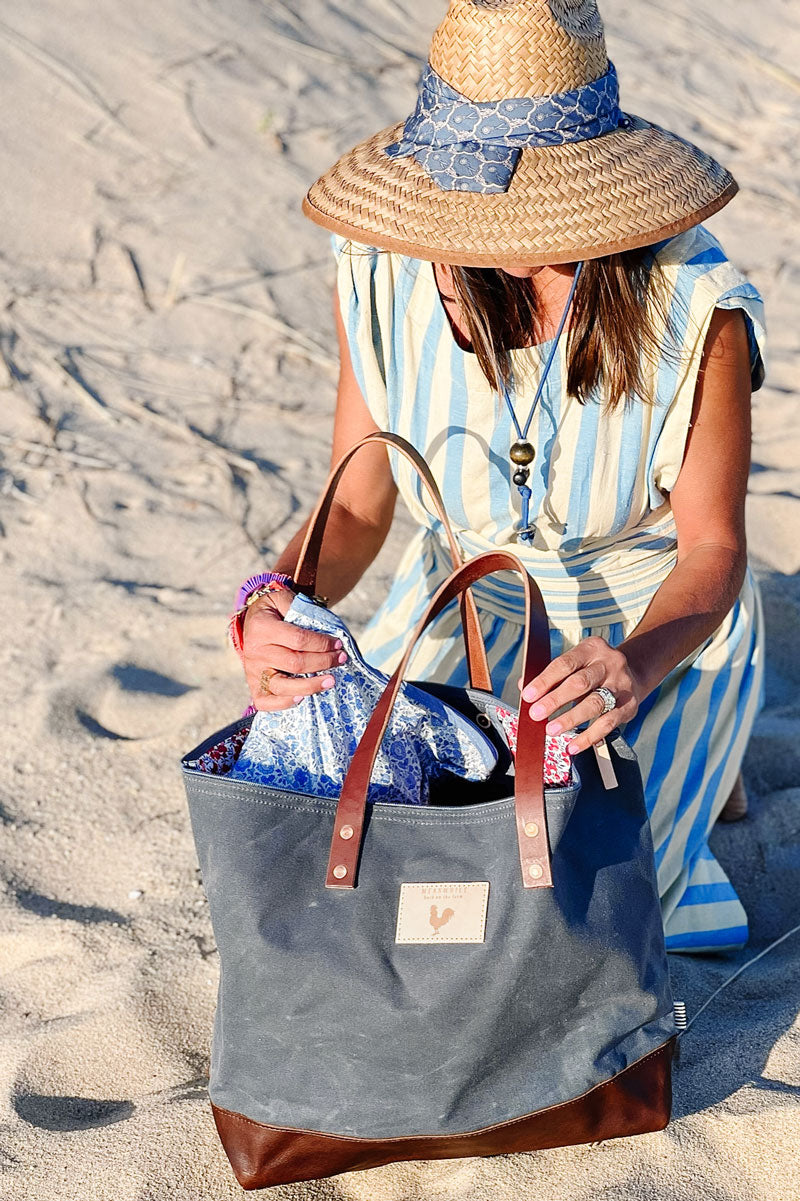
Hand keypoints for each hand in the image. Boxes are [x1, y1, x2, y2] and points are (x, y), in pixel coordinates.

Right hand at [242, 587, 347, 711]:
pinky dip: (284, 704)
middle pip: (295, 663)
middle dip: (323, 662)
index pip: (298, 639)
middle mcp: (255, 651)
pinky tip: (303, 698)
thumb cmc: (273, 611)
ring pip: (282, 686)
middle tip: (341, 659)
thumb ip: (299, 606)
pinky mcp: (253, 685)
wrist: (252, 622)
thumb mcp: (282, 598)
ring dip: (310, 686)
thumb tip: (322, 625)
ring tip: (331, 681)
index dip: (322, 643)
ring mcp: (253, 671)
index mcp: (262, 628)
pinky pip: (266, 702)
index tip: (338, 643)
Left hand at [519, 636, 644, 753]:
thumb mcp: (576, 663)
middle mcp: (609, 664)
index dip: (545, 681)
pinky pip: (607, 724)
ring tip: (552, 730)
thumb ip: (552, 675)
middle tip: (536, 714)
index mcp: (592, 648)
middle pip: (580, 683)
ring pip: (595, 704)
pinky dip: (588, 737)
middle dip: (555, 700)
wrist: (633, 673)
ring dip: (570, 719)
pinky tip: (573, 745)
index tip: (528, 696)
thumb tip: (525, 688)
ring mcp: (621, 685)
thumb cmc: (594, 669)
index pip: (564, 664)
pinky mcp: (629, 706)